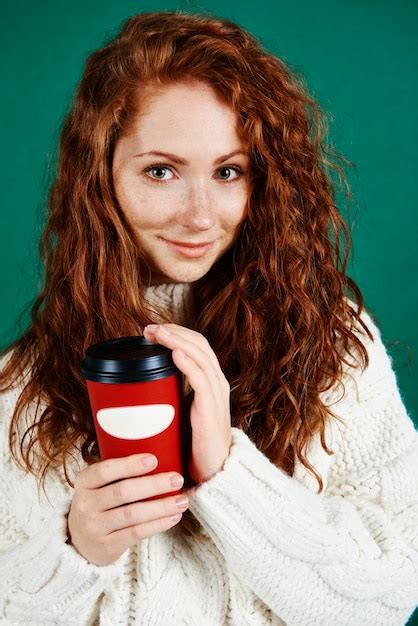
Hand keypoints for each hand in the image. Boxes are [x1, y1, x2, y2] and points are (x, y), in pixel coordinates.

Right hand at [67, 453, 188, 565]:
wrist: (81, 542)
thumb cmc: (100, 503)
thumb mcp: (99, 485)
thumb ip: (120, 472)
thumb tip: (164, 454)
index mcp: (84, 482)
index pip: (105, 470)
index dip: (129, 465)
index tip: (154, 460)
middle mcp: (85, 504)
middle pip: (123, 492)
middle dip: (154, 485)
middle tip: (177, 479)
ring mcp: (94, 527)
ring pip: (132, 514)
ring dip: (161, 506)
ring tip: (182, 500)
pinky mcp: (106, 546)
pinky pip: (136, 533)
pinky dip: (158, 524)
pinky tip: (173, 517)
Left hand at [143, 324, 231, 492]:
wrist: (213, 472)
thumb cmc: (194, 445)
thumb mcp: (181, 413)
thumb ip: (170, 397)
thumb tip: (138, 389)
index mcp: (210, 381)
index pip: (197, 346)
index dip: (176, 333)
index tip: (152, 331)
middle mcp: (216, 383)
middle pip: (199, 344)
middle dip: (173, 332)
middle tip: (149, 329)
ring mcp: (215, 394)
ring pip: (199, 356)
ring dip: (176, 340)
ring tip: (157, 333)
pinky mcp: (211, 408)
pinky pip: (201, 379)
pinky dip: (188, 363)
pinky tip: (175, 353)